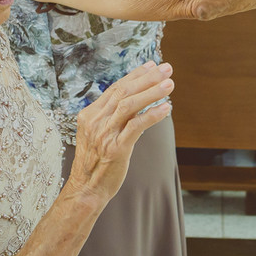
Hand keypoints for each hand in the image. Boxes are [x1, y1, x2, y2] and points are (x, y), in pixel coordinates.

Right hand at [68, 61, 174, 204]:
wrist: (86, 189)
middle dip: (147, 78)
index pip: (115, 88)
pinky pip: (136, 126)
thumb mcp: (97, 134)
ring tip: (169, 84)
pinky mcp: (116, 149)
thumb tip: (136, 102)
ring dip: (152, 92)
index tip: (151, 66)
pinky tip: (166, 108)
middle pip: (123, 91)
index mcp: (90, 115)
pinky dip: (152, 115)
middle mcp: (96, 121)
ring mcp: (105, 134)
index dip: (135, 75)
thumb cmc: (95, 163)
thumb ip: (111, 118)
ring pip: (130, 105)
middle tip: (166, 69)